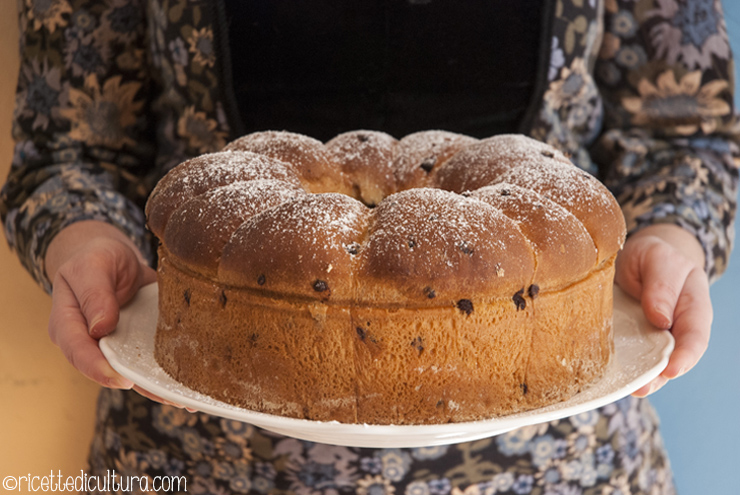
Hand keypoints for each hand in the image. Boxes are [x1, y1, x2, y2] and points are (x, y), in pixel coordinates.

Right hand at [46, 220, 188, 408]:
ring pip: (132, 371)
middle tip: (165, 395)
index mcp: (68, 324)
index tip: (120, 378)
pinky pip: (148, 361)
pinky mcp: (136, 343)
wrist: (112, 255)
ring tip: (183, 398)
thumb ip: (95, 293)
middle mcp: (90, 342)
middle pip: (108, 369)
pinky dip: (166, 375)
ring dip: (156, 387)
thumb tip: (101, 327)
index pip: (78, 350)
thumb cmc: (95, 258)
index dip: (97, 367)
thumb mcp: (93, 266)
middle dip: (137, 384)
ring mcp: (115, 345)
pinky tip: (186, 388)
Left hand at [614, 224, 711, 396]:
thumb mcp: (656, 258)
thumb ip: (661, 284)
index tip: (671, 369)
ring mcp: (655, 335)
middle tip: (644, 387)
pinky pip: (633, 357)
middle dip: (661, 375)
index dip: (686, 354)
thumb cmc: (650, 256)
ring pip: (654, 361)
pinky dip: (626, 369)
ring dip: (644, 378)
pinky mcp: (634, 339)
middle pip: (676, 355)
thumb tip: (661, 319)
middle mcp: (677, 325)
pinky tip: (616, 379)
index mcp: (692, 303)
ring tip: (631, 389)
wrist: (634, 255)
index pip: (696, 333)